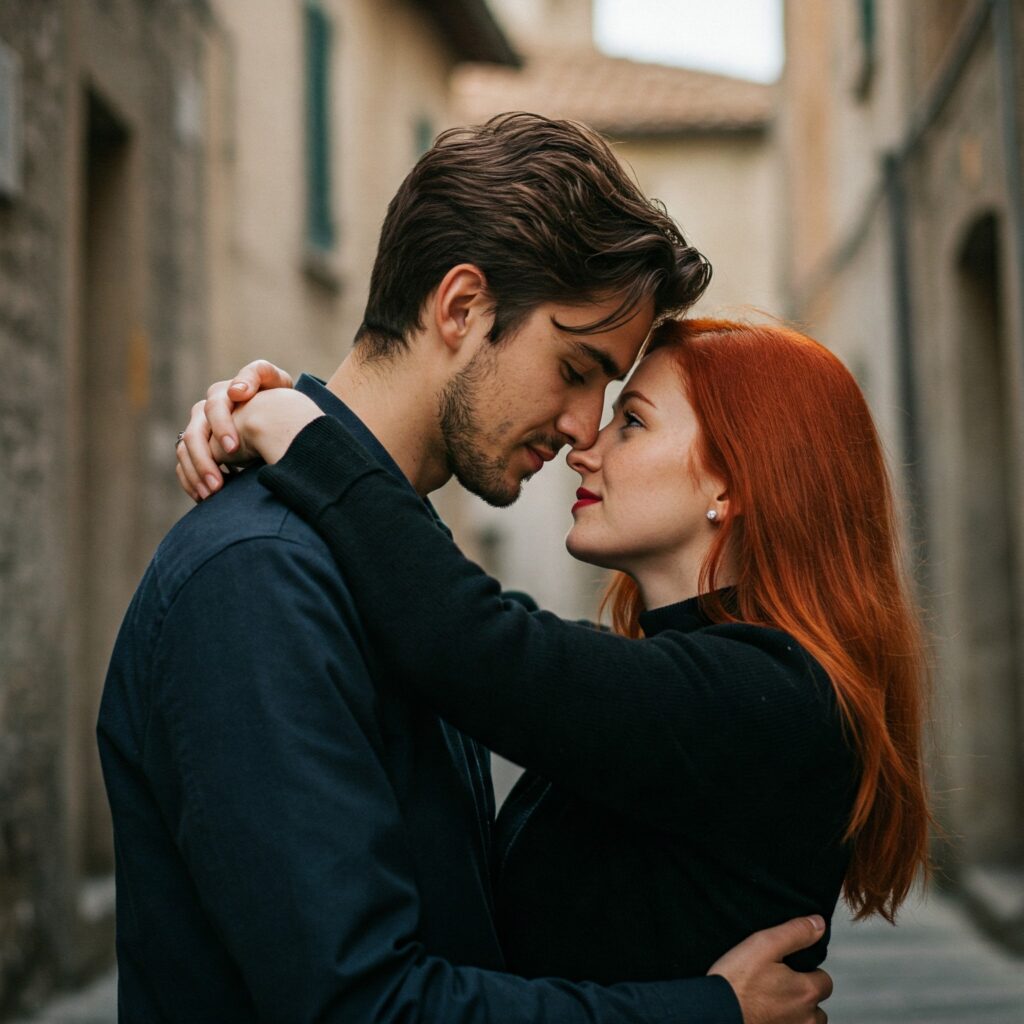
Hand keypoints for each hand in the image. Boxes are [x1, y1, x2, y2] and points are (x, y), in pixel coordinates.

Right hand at [176, 360, 293, 501]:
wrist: (277, 413)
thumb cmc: (278, 395)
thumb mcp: (276, 381)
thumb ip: (259, 375)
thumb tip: (235, 392)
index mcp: (224, 393)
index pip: (215, 407)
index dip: (222, 427)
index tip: (233, 448)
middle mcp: (207, 409)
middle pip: (195, 434)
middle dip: (205, 460)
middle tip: (218, 484)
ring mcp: (200, 427)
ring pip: (185, 449)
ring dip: (196, 473)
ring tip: (211, 494)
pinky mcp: (198, 445)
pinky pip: (183, 463)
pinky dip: (190, 480)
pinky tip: (203, 497)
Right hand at [709, 916, 831, 1023]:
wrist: (713, 1013)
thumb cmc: (735, 980)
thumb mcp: (763, 945)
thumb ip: (795, 933)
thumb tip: (820, 923)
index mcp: (806, 992)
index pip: (824, 980)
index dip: (807, 972)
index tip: (785, 969)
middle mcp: (807, 1019)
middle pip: (817, 1007)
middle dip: (803, 997)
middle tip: (775, 986)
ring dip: (795, 1016)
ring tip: (769, 1003)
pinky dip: (781, 1023)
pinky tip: (764, 1015)